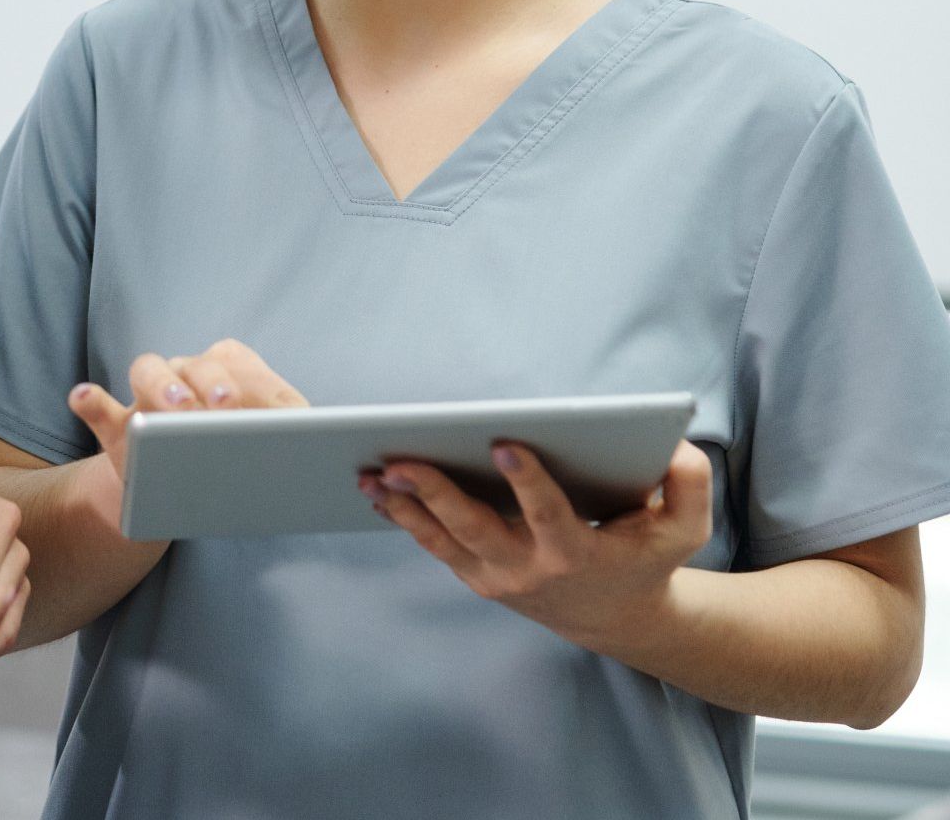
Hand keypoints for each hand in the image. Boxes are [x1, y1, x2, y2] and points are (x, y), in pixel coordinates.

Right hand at [68, 339, 309, 522]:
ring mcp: (147, 395)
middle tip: (224, 408)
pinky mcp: (115, 423)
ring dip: (161, 383)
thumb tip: (316, 439)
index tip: (275, 409)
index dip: (260, 386)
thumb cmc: (231, 465)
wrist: (177, 492)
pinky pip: (97, 405)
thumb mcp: (263, 453)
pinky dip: (91, 400)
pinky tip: (84, 397)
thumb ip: (283, 440)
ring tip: (174, 405)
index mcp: (226, 370)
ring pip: (148, 369)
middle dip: (213, 382)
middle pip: (197, 363)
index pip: (245, 367)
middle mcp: (185, 372)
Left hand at [360, 439, 713, 646]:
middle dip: (436, 494)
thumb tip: (673, 446)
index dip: (528, 482)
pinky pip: (433, 545)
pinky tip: (375, 490)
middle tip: (400, 461)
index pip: (549, 515)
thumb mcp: (686, 528)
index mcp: (578, 554)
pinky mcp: (476, 575)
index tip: (506, 442)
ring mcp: (496, 577)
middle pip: (475, 530)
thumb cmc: (647, 557)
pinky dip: (403, 518)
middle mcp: (529, 569)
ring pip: (442, 541)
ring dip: (403, 508)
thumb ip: (690, 484)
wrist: (616, 616)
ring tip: (369, 474)